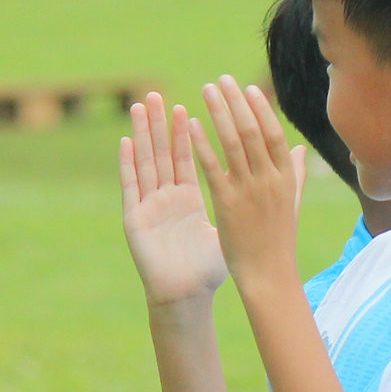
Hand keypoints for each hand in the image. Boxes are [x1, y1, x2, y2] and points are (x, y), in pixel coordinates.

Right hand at [119, 92, 226, 307]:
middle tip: (158, 94)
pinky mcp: (135, 218)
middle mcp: (166, 198)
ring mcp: (149, 206)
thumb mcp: (228, 227)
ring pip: (146, 163)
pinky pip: (131, 187)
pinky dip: (128, 164)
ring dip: (143, 135)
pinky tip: (126, 141)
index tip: (192, 106)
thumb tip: (264, 186)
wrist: (187, 296)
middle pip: (163, 154)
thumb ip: (243, 201)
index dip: (188, 133)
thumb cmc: (209, 268)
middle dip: (161, 125)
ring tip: (142, 106)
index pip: (188, 158)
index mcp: (189, 199)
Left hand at [187, 75, 307, 292]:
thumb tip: (299, 149)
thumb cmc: (279, 241)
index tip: (247, 88)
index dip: (261, 109)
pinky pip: (213, 168)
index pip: (274, 134)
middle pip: (253, 132)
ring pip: (234, 143)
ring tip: (205, 91)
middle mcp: (269, 181)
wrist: (268, 274)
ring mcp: (248, 191)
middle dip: (235, 103)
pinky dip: (203, 144)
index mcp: (285, 179)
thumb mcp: (292, 204)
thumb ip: (294, 174)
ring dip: (218, 114)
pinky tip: (192, 125)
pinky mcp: (227, 204)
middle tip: (220, 80)